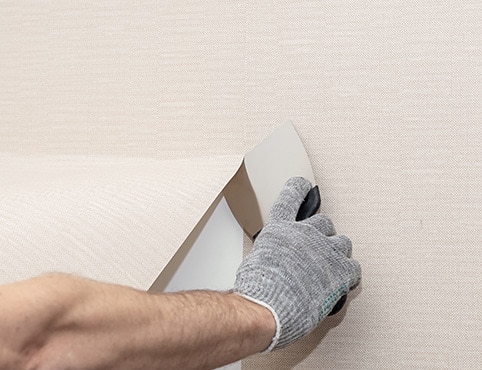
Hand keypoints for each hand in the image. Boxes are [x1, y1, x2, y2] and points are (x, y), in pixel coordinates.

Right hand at [234, 177, 360, 349]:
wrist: (268, 308)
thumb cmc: (257, 290)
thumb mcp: (255, 261)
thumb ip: (272, 253)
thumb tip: (275, 261)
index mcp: (280, 229)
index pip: (291, 198)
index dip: (298, 189)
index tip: (303, 184)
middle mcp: (304, 234)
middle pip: (324, 222)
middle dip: (321, 234)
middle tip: (316, 250)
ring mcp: (325, 250)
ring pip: (342, 243)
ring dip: (337, 253)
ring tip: (329, 268)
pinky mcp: (341, 271)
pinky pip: (354, 267)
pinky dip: (348, 275)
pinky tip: (341, 282)